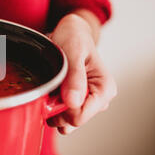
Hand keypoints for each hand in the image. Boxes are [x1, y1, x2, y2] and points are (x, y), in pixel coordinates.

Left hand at [47, 13, 116, 133]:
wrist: (70, 33)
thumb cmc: (75, 38)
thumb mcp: (73, 52)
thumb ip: (74, 77)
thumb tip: (73, 103)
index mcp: (104, 89)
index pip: (80, 116)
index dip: (61, 109)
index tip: (52, 93)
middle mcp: (98, 99)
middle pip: (72, 121)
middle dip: (55, 110)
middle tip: (49, 88)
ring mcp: (86, 102)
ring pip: (65, 121)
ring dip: (51, 109)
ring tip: (49, 88)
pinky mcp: (75, 102)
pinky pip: (60, 115)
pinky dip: (50, 106)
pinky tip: (49, 92)